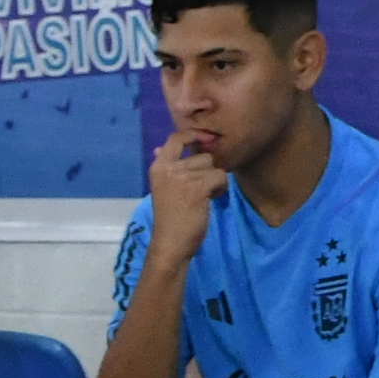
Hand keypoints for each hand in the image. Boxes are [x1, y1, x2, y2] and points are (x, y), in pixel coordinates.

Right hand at [146, 129, 222, 262]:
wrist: (171, 242)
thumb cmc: (170, 217)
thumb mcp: (164, 187)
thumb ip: (168, 167)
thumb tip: (162, 147)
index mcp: (158, 167)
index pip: (176, 137)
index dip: (195, 134)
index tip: (208, 138)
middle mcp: (167, 169)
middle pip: (202, 156)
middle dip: (208, 171)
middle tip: (200, 189)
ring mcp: (181, 178)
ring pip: (213, 167)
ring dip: (215, 181)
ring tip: (204, 196)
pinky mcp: (196, 188)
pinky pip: (220, 177)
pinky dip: (220, 189)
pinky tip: (210, 200)